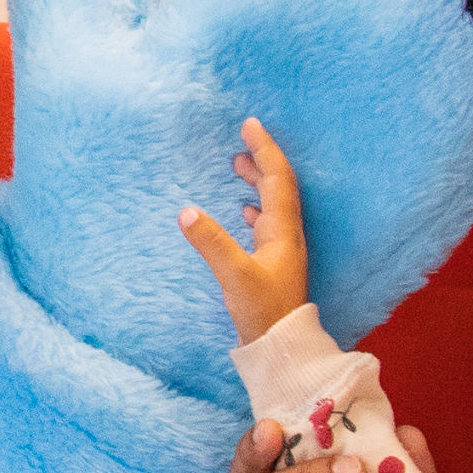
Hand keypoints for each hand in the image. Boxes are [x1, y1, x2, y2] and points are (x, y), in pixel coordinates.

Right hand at [179, 118, 311, 343]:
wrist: (282, 348)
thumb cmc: (263, 312)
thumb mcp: (234, 275)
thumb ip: (211, 242)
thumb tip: (186, 211)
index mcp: (282, 230)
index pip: (277, 178)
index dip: (264, 149)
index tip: (250, 124)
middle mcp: (286, 234)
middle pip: (278, 186)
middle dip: (261, 160)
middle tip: (241, 141)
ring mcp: (282, 249)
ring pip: (272, 204)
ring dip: (257, 182)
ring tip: (237, 166)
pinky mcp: (274, 264)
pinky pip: (267, 224)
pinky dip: (255, 208)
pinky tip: (244, 212)